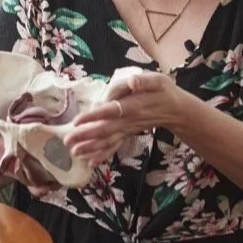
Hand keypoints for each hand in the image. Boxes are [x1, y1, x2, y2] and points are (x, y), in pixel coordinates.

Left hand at [63, 72, 184, 166]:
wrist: (175, 110)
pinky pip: (114, 146)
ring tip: (73, 152)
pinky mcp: (128, 133)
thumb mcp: (158, 80)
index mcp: (133, 106)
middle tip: (67, 141)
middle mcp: (129, 121)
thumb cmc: (164, 91)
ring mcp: (128, 129)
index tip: (77, 121)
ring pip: (108, 140)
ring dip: (90, 147)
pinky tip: (90, 162)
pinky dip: (102, 155)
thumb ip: (144, 80)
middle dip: (86, 136)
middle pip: (105, 130)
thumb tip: (132, 81)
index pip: (111, 111)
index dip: (94, 116)